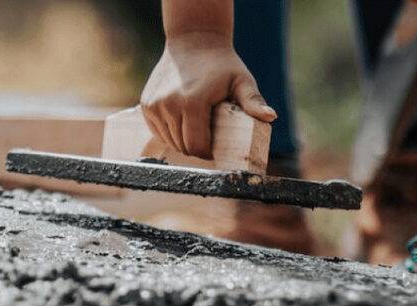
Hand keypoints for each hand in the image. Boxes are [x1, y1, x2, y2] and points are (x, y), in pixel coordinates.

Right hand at [140, 34, 275, 159]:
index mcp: (192, 103)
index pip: (196, 146)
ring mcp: (154, 105)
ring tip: (196, 129)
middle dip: (196, 149)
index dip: (208, 153)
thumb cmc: (222, 64)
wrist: (193, 41)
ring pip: (169, 141)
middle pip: (182, 146)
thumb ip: (253, 101)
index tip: (216, 149)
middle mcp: (169, 105)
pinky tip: (181, 122)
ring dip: (182, 141)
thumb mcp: (242, 81)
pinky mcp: (146, 105)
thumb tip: (270, 117)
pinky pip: (158, 131)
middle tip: (208, 139)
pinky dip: (169, 133)